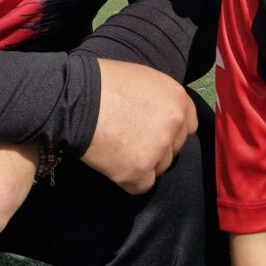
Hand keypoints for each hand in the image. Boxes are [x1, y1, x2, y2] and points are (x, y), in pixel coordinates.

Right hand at [81, 58, 196, 193]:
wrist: (77, 99)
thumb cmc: (105, 83)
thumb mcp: (145, 80)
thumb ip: (161, 100)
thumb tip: (162, 116)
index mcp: (178, 99)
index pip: (188, 126)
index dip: (171, 130)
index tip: (153, 130)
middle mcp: (175, 124)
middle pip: (174, 148)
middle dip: (157, 147)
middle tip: (131, 139)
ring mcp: (158, 149)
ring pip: (159, 167)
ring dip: (143, 163)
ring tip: (118, 149)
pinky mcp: (139, 171)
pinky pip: (142, 185)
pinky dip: (129, 179)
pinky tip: (114, 164)